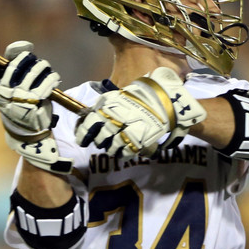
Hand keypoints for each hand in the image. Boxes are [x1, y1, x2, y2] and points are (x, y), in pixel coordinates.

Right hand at [0, 39, 59, 137]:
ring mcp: (19, 97)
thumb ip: (13, 64)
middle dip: (27, 57)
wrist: (28, 128)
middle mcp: (4, 92)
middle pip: (15, 64)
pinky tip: (53, 78)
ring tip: (45, 67)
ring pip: (34, 70)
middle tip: (32, 58)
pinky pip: (47, 81)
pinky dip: (52, 77)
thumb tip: (25, 45)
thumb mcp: (11, 86)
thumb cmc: (19, 100)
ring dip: (42, 65)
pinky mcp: (35, 101)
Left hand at [75, 67, 205, 158]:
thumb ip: (109, 105)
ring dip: (111, 148)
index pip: (90, 121)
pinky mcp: (140, 138)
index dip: (83, 133)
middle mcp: (117, 117)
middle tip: (100, 141)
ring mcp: (129, 128)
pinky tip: (124, 151)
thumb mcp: (123, 95)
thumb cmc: (144, 95)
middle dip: (99, 141)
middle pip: (100, 136)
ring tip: (113, 146)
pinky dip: (123, 153)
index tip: (81, 139)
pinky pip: (126, 151)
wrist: (167, 99)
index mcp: (111, 104)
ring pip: (111, 146)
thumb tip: (91, 115)